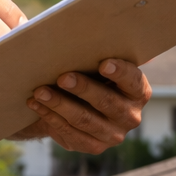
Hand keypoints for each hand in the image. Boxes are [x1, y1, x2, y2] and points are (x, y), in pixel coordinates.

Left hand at [20, 59, 150, 152]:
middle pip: (107, 102)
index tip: (103, 64)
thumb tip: (92, 29)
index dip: (120, 73)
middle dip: (83, 89)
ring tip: (40, 91)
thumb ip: (101, 53)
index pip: (133, 81)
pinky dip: (51, 117)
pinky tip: (36, 104)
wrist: (78, 104)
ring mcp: (113, 134)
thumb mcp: (99, 65)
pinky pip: (71, 133)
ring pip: (84, 120)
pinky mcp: (94, 146)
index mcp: (139, 91)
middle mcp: (131, 116)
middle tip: (62, 77)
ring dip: (59, 104)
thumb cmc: (91, 76)